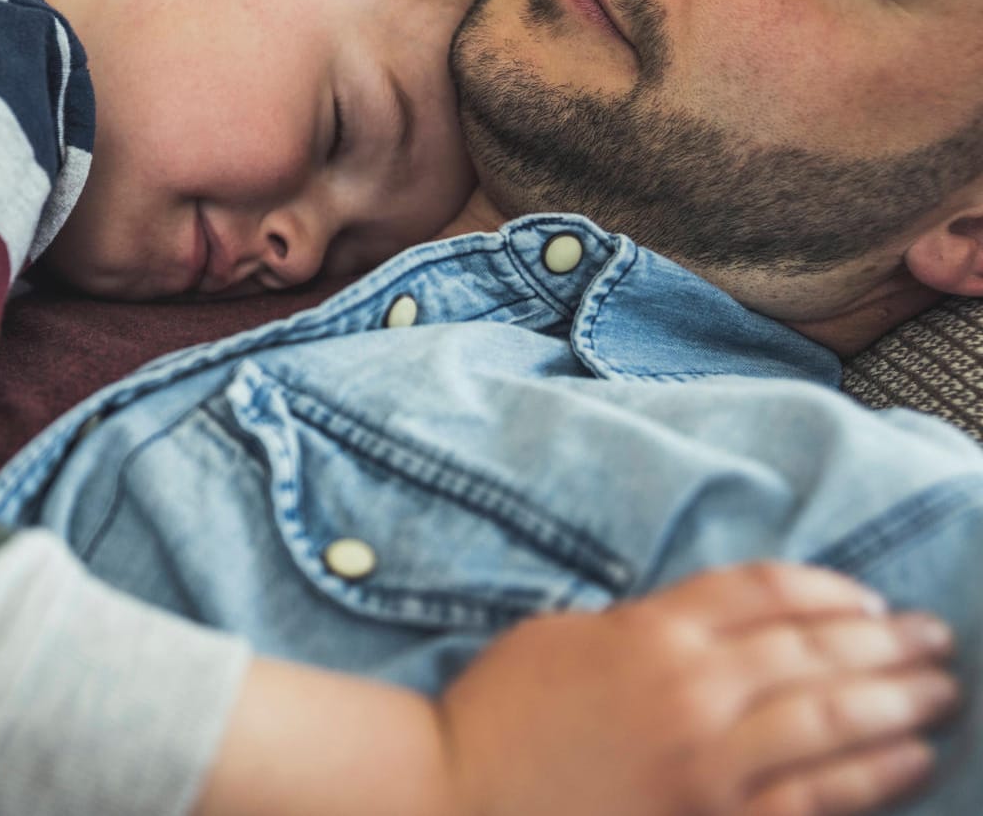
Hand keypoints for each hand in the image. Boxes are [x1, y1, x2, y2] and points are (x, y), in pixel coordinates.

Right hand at [439, 562, 958, 815]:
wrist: (452, 795)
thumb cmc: (497, 715)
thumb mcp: (562, 637)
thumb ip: (642, 626)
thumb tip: (709, 628)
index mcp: (651, 632)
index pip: (767, 592)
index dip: (829, 590)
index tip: (867, 597)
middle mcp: (691, 689)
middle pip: (814, 648)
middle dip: (887, 639)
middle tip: (934, 636)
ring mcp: (707, 762)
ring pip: (831, 718)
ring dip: (897, 699)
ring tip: (940, 689)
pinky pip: (816, 796)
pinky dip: (872, 774)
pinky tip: (910, 757)